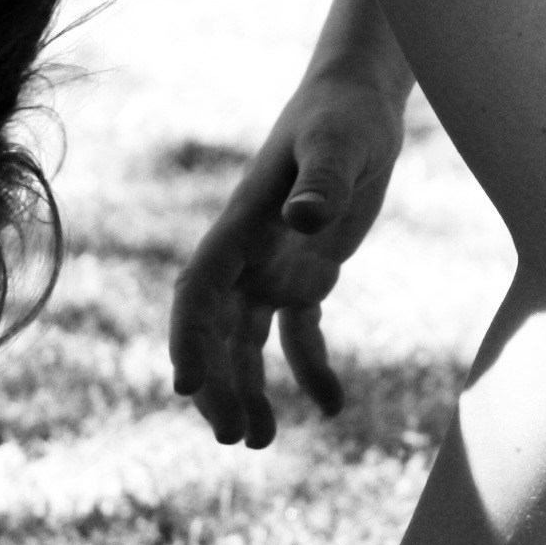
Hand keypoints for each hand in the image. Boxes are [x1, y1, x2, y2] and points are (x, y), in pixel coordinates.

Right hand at [169, 76, 403, 439]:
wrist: (358, 103)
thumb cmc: (345, 116)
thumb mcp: (340, 144)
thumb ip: (324, 182)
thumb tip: (305, 221)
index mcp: (241, 225)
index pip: (201, 291)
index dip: (191, 339)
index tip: (187, 387)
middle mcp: (248, 253)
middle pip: (215, 329)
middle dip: (218, 384)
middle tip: (235, 438)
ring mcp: (273, 266)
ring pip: (246, 341)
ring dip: (248, 389)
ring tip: (261, 442)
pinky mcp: (309, 274)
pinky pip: (299, 333)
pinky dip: (310, 369)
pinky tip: (332, 407)